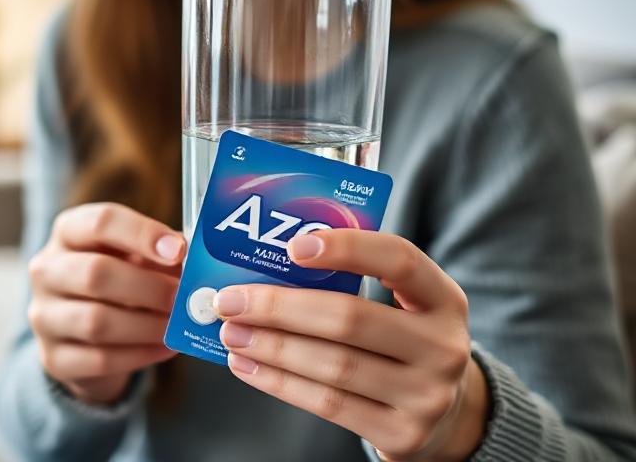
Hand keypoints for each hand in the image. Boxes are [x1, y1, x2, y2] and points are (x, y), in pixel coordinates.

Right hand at [28, 203, 184, 404]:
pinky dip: (140, 354)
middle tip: (184, 298)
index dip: (142, 234)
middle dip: (149, 287)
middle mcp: (47, 270)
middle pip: (95, 273)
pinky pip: (100, 359)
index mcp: (68, 233)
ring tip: (178, 326)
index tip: (179, 250)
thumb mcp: (134, 258)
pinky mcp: (53, 357)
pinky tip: (165, 348)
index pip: (100, 222)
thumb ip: (161, 255)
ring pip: (96, 322)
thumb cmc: (118, 284)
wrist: (82, 337)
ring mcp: (44, 316)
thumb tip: (199, 261)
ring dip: (147, 325)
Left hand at [216, 230, 488, 460]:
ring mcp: (426, 396)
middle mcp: (443, 347)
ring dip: (272, 347)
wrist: (448, 417)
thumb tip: (262, 267)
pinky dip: (280, 383)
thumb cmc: (404, 345)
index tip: (293, 246)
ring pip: (333, 365)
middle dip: (280, 307)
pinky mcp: (401, 435)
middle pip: (351, 318)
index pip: (399, 260)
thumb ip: (353, 285)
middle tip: (231, 300)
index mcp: (444, 300)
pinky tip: (249, 366)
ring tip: (232, 333)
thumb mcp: (403, 309)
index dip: (347, 248)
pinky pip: (328, 404)